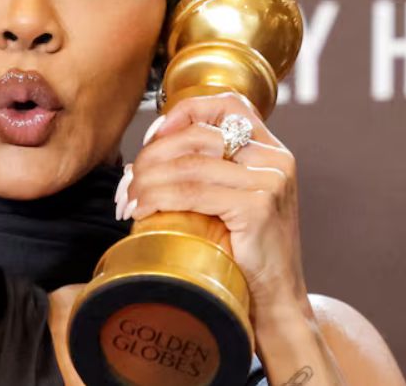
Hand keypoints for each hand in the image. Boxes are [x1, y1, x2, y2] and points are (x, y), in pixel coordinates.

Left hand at [115, 91, 308, 316]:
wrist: (276, 301)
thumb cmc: (248, 255)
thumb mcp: (237, 202)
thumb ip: (212, 174)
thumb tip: (145, 158)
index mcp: (273, 152)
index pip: (228, 104)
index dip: (185, 111)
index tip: (153, 137)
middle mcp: (276, 159)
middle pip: (199, 135)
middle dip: (153, 155)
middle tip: (129, 182)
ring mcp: (269, 182)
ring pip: (190, 166)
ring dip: (148, 181)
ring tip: (129, 201)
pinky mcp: (258, 207)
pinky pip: (193, 193)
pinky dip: (158, 198)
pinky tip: (142, 210)